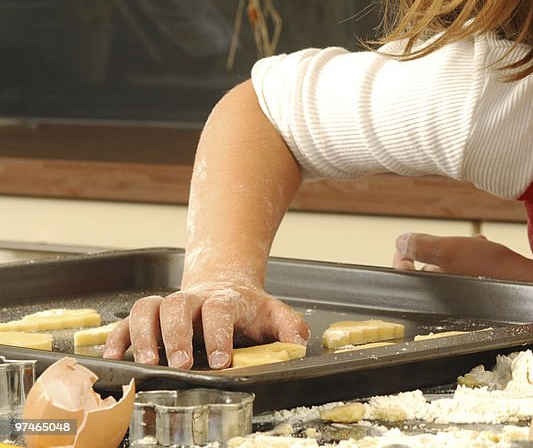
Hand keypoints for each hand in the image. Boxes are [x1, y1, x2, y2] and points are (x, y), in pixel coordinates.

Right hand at [102, 282, 308, 369]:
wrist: (224, 286)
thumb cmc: (248, 309)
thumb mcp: (274, 314)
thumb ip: (289, 327)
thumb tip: (299, 344)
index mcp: (224, 300)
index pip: (220, 310)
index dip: (219, 334)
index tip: (222, 361)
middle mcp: (193, 300)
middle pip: (178, 306)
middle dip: (177, 335)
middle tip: (182, 364)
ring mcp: (168, 306)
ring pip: (148, 308)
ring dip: (144, 335)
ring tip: (147, 364)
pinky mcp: (149, 317)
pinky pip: (126, 322)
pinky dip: (117, 338)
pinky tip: (115, 359)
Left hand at [393, 232, 532, 285]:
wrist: (528, 283)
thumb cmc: (491, 268)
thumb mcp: (452, 249)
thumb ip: (423, 245)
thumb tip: (400, 242)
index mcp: (433, 289)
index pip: (404, 274)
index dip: (403, 256)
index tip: (408, 244)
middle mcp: (444, 296)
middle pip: (428, 266)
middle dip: (439, 248)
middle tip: (453, 242)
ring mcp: (461, 294)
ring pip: (449, 264)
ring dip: (458, 250)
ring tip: (474, 244)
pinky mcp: (477, 290)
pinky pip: (466, 269)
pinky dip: (471, 257)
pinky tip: (484, 250)